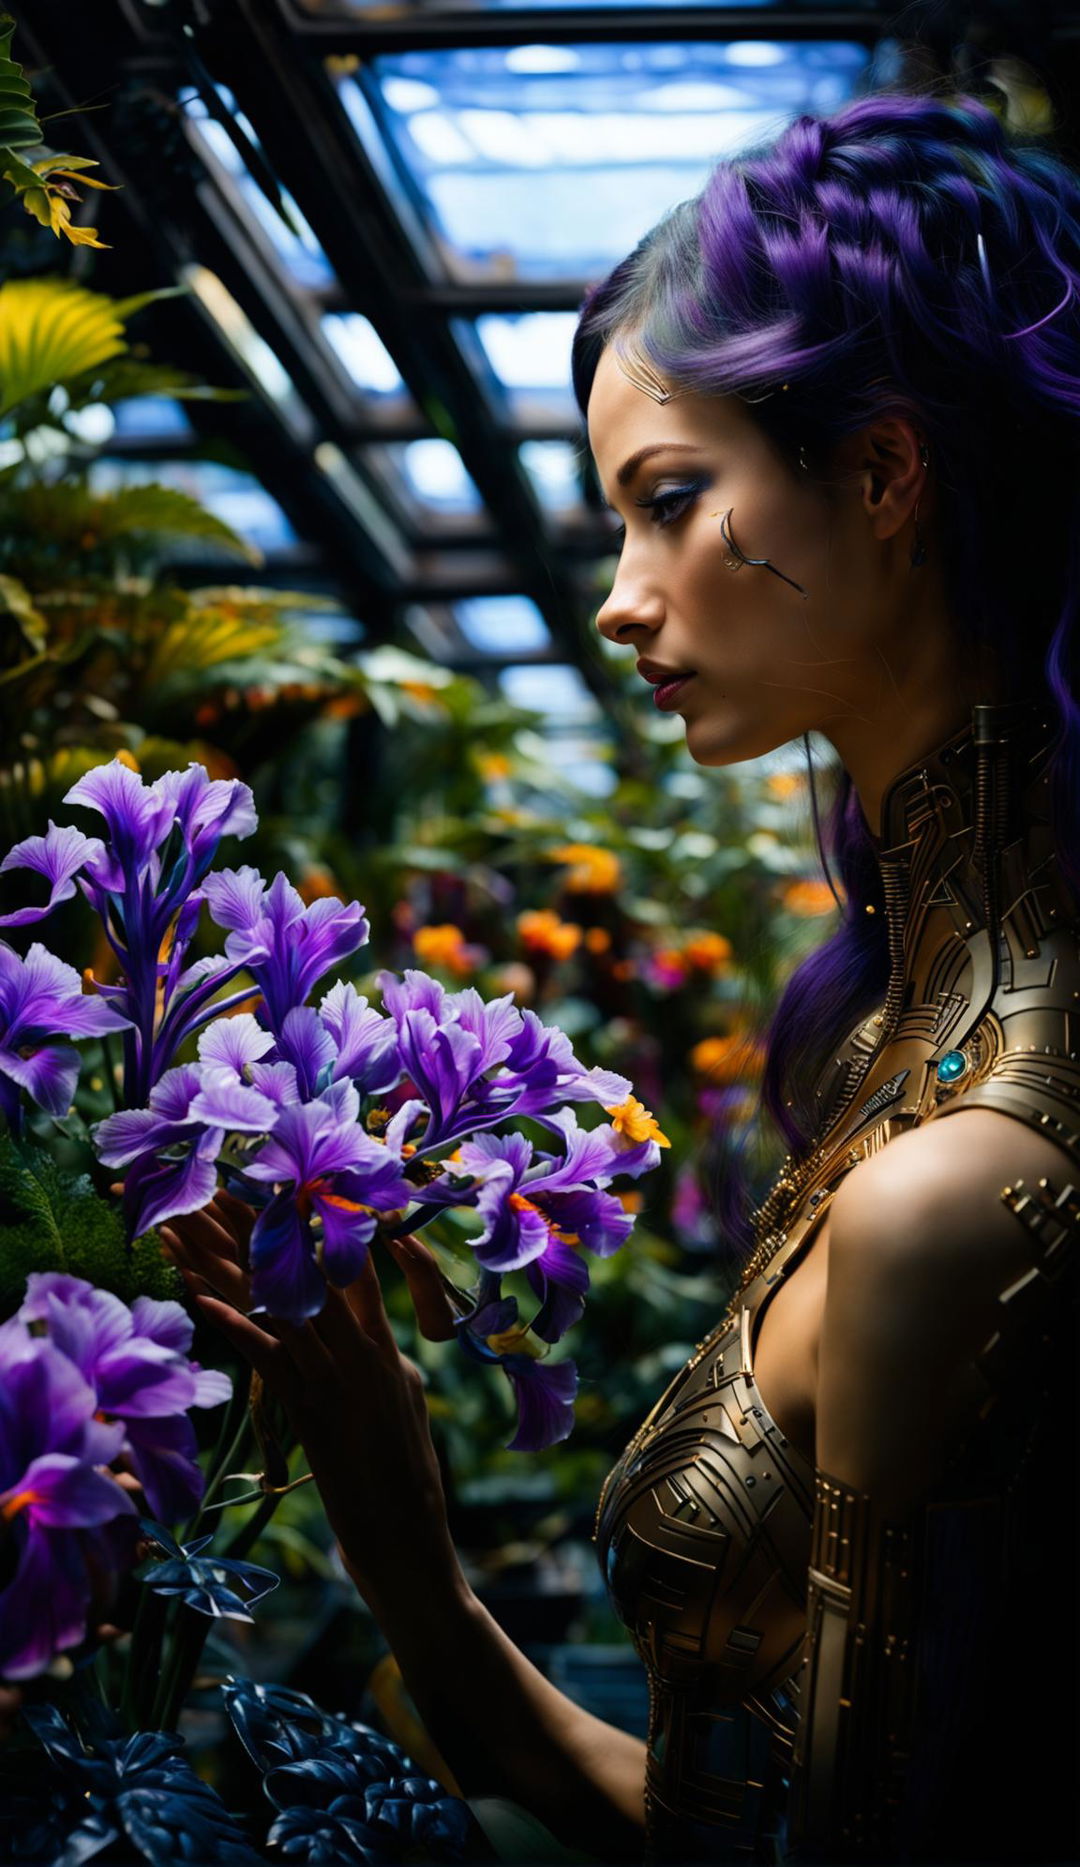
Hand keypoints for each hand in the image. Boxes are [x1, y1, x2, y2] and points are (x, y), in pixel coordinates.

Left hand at [159, 1194, 466, 1607]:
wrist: (409, 1541)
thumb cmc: (408, 1480)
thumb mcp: (408, 1407)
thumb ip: (389, 1364)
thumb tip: (377, 1340)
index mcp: (388, 1350)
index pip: (353, 1271)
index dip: (320, 1227)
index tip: (283, 1186)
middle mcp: (365, 1355)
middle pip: (307, 1276)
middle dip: (261, 1229)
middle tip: (217, 1188)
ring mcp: (339, 1382)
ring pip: (280, 1307)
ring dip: (229, 1265)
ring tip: (190, 1228)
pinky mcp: (312, 1415)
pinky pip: (268, 1359)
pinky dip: (235, 1324)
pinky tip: (201, 1296)